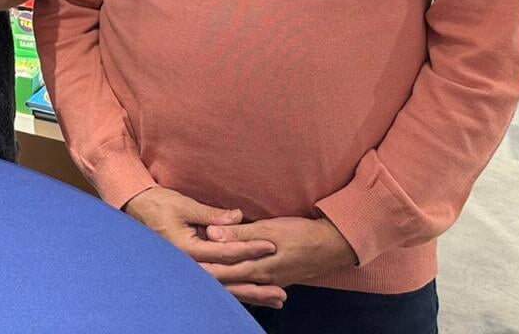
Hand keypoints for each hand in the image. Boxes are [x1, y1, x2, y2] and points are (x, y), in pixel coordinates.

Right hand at [122, 187, 285, 309]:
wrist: (135, 209)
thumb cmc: (159, 204)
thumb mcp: (185, 205)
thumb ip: (212, 215)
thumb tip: (238, 217)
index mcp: (187, 249)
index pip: (225, 252)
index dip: (249, 248)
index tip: (270, 246)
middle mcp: (189, 265)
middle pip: (228, 278)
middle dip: (255, 283)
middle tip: (280, 289)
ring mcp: (189, 271)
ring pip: (224, 287)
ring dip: (250, 294)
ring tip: (274, 300)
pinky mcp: (192, 270)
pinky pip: (217, 284)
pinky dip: (237, 290)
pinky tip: (254, 297)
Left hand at [200, 216, 358, 296]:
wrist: (333, 246)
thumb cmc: (301, 233)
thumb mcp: (268, 228)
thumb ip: (239, 233)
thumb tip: (212, 234)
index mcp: (257, 268)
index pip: (222, 271)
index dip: (203, 268)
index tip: (184, 265)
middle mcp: (262, 279)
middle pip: (230, 283)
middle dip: (210, 278)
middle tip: (189, 276)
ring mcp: (272, 282)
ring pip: (242, 287)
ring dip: (226, 285)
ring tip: (206, 283)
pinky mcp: (279, 279)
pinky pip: (255, 287)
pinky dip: (244, 289)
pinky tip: (238, 291)